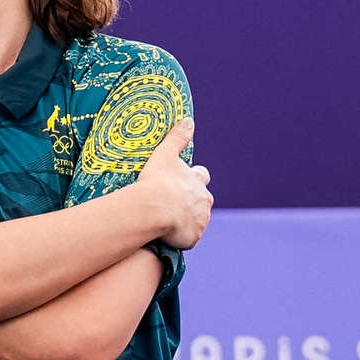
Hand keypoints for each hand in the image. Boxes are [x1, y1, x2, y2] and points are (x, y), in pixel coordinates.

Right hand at [137, 117, 212, 248]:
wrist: (155, 209)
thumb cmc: (158, 181)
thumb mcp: (165, 154)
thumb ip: (177, 137)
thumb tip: (189, 120)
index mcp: (198, 181)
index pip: (202, 176)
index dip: (194, 178)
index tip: (183, 181)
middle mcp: (204, 201)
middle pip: (203, 201)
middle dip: (192, 202)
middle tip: (173, 203)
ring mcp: (200, 221)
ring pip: (197, 220)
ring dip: (186, 220)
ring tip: (168, 222)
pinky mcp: (193, 238)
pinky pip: (188, 239)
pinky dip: (180, 238)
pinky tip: (167, 236)